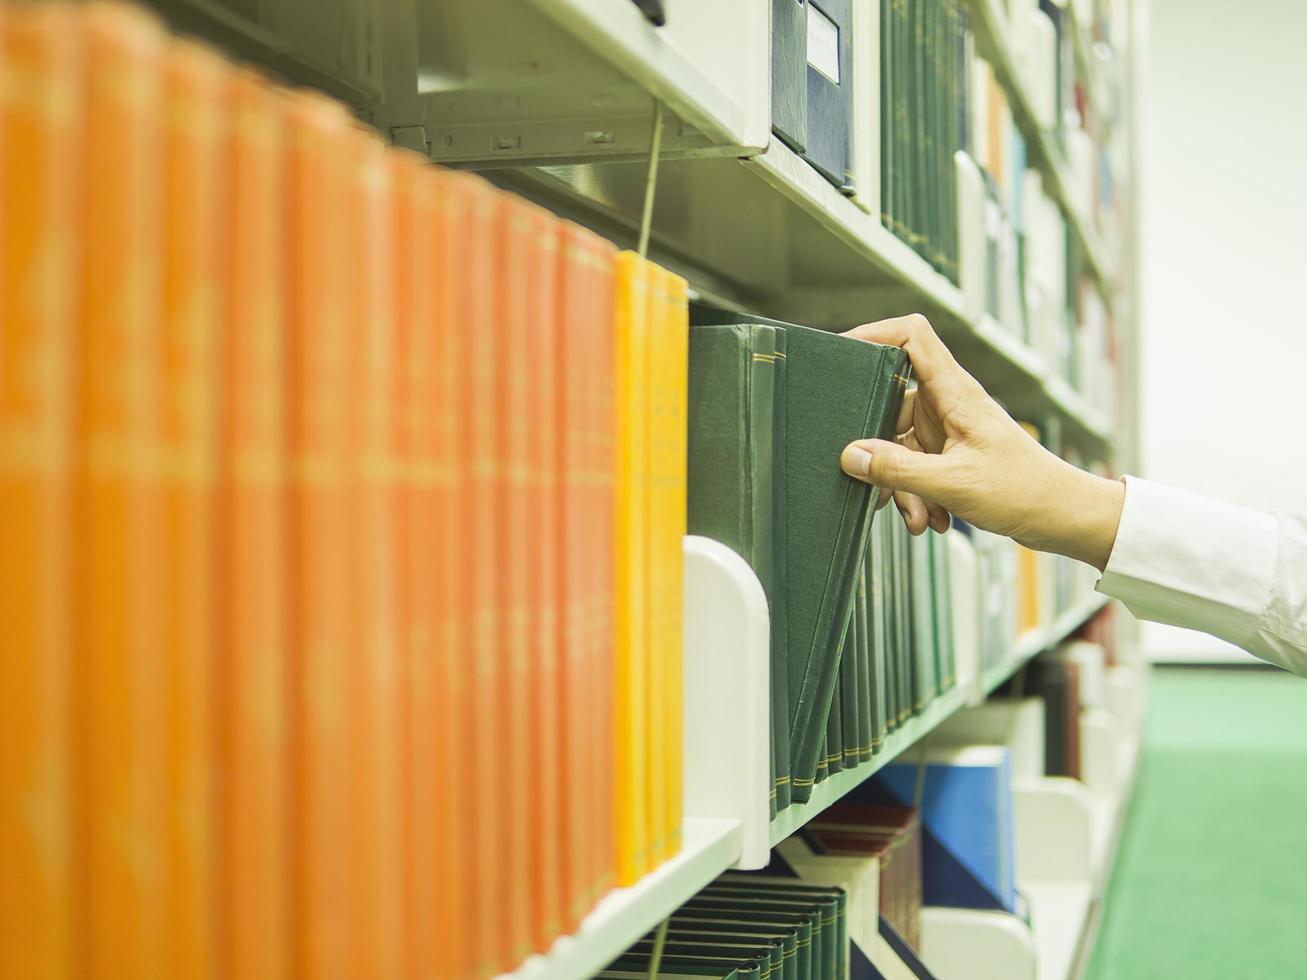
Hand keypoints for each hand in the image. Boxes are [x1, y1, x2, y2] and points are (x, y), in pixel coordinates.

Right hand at [839, 314, 1125, 570]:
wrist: (1064, 518)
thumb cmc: (1026, 491)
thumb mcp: (952, 484)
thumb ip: (897, 469)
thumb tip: (851, 455)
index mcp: (955, 393)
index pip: (911, 336)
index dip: (874, 333)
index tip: (842, 354)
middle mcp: (949, 404)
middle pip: (891, 405)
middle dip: (880, 450)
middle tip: (881, 486)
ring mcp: (949, 430)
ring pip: (900, 445)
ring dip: (901, 485)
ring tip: (918, 516)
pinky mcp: (951, 455)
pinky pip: (915, 467)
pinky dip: (916, 495)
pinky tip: (931, 518)